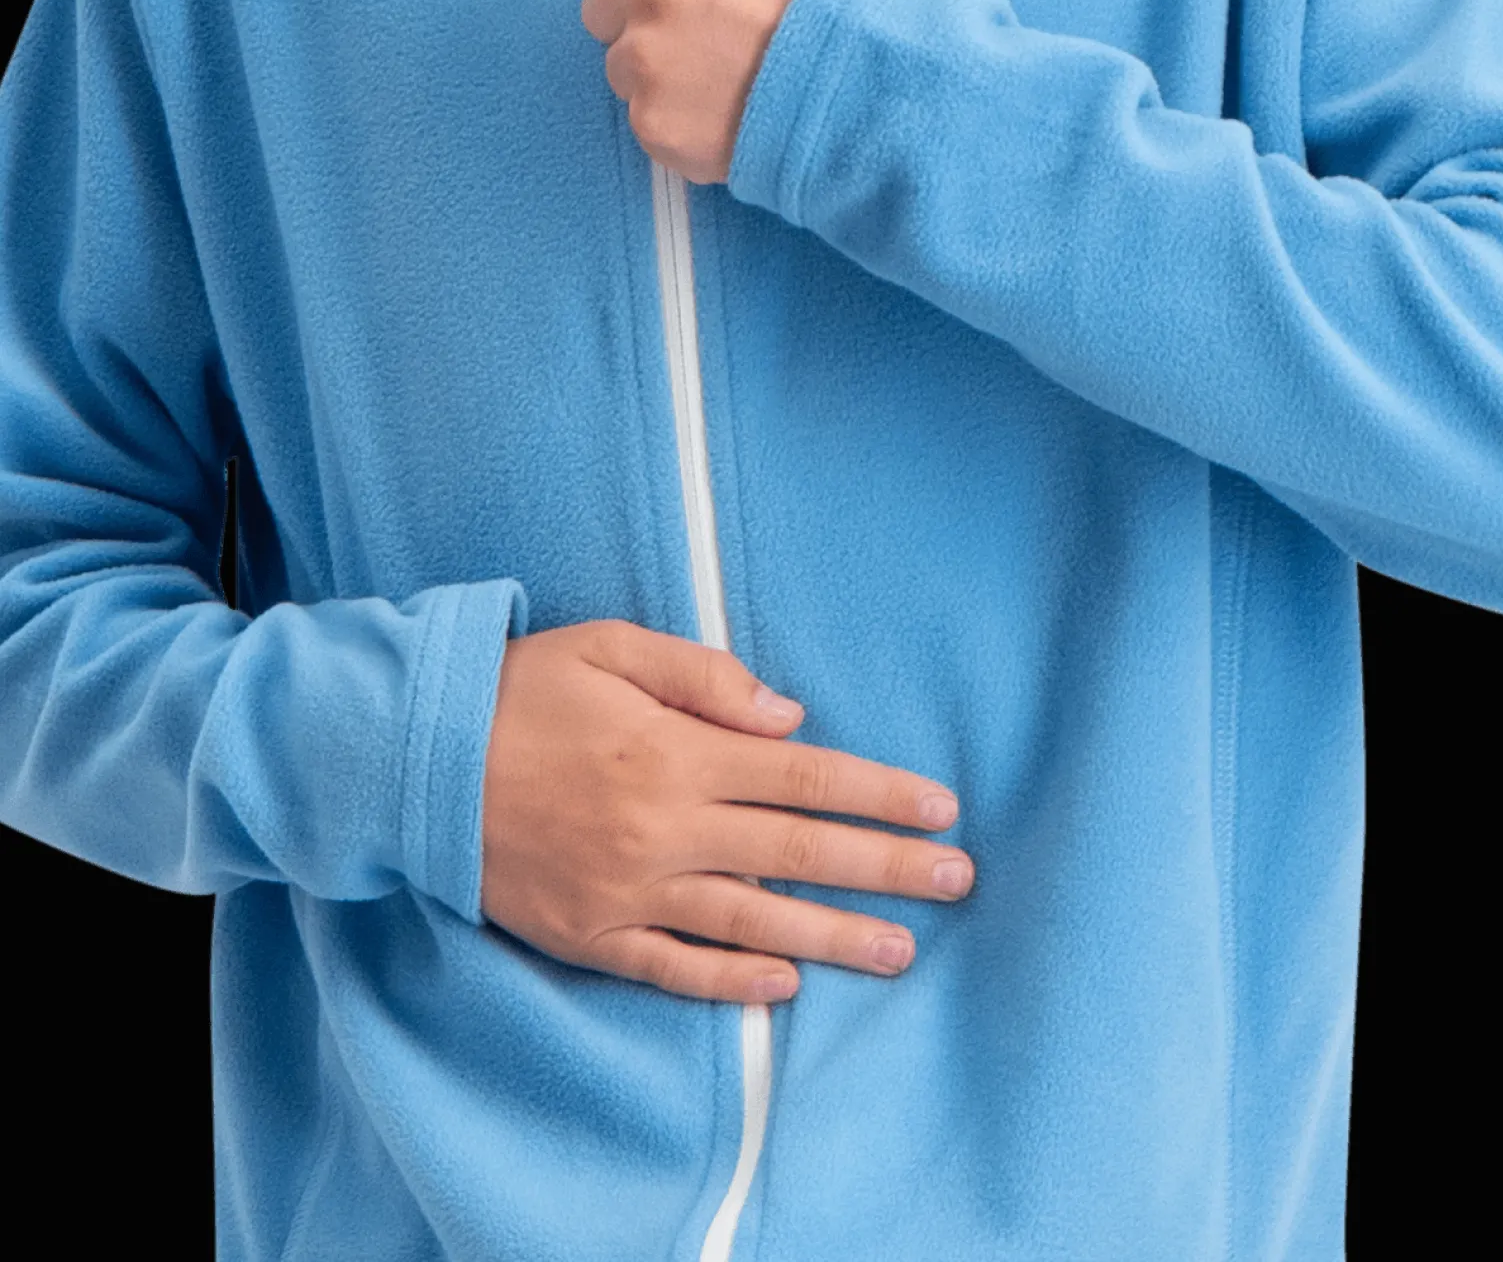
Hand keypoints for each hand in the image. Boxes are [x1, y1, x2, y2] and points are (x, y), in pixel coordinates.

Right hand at [481, 619, 972, 1003]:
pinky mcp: (588, 935)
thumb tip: (791, 717)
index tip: (942, 810)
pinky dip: (732, 981)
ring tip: (901, 951)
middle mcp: (665, 828)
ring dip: (834, 938)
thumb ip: (707, 678)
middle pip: (799, 854)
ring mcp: (628, 891)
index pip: (807, 778)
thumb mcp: (613, 647)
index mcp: (678, 752)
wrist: (412, 758)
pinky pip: (673, 968)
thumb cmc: (522, 689)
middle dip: (886, 869)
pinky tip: (785, 987)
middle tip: (957, 882)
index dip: (881, 795)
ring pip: (753, 921)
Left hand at [577, 0, 847, 184]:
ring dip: (659, 74)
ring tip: (725, 78)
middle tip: (707, 36)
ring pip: (619, 67)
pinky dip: (677, 122)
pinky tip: (726, 113)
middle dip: (641, 20)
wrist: (874, 79)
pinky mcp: (654, 121)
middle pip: (600, 7)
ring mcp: (646, 57)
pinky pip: (644, 120)